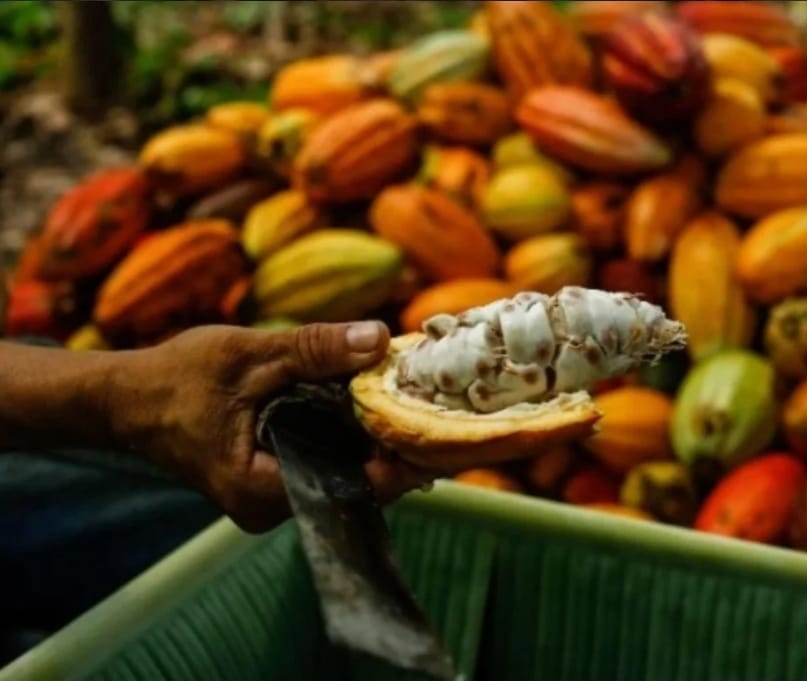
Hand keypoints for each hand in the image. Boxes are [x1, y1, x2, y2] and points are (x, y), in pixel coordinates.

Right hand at [107, 321, 438, 532]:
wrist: (125, 399)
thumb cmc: (175, 378)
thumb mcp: (248, 354)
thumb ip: (314, 349)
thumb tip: (380, 338)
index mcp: (259, 489)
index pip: (352, 485)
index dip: (399, 458)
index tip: (435, 427)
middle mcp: (268, 507)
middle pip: (352, 483)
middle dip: (391, 444)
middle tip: (432, 405)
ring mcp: (270, 497)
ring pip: (340, 473)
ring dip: (370, 439)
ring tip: (410, 401)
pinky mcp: (271, 479)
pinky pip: (322, 463)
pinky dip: (345, 436)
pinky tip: (371, 406)